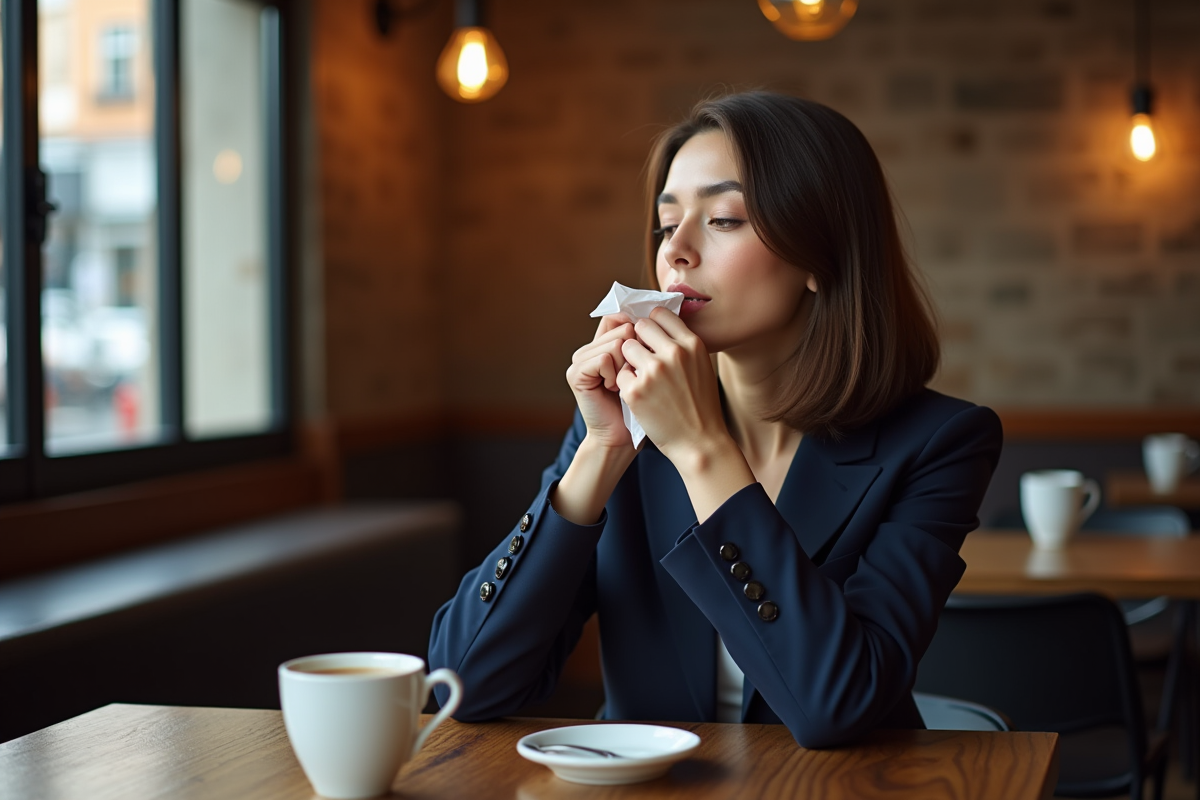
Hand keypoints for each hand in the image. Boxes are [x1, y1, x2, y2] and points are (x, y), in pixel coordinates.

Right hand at [565, 313, 637, 451]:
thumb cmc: (642, 404)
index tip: (649, 349)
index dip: (637, 329)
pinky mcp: (575, 373)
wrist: (623, 437)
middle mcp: (588, 348)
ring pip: (616, 342)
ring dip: (627, 366)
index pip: (620, 317)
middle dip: (636, 353)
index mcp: (603, 343)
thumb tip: (656, 309)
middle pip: (622, 328)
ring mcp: (579, 359)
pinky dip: (614, 374)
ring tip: (622, 385)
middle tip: (631, 377)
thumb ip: (644, 340)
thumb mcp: (646, 367)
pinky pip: (604, 358)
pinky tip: (612, 390)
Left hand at [617, 308, 753, 522]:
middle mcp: (673, 354)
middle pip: (640, 326)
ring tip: (642, 379)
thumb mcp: (701, 366)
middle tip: (643, 359)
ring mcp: (653, 372)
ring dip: (630, 361)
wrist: (700, 443)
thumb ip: (683, 344)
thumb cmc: (700, 405)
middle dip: (638, 340)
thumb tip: (661, 322)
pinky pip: (620, 374)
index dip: (652, 325)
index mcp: (691, 344)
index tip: (651, 338)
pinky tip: (640, 397)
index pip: (661, 314)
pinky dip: (626, 384)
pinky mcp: (635, 391)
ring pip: (626, 348)